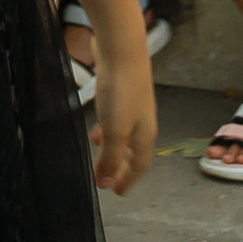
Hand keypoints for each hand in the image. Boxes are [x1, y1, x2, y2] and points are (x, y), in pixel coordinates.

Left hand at [87, 43, 156, 195]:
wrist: (122, 49)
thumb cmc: (121, 91)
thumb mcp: (115, 131)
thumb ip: (111, 159)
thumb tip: (107, 185)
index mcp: (144, 135)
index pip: (140, 165)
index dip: (128, 180)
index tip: (117, 192)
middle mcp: (143, 122)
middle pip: (134, 152)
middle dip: (121, 167)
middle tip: (108, 179)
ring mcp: (134, 106)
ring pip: (125, 135)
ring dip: (113, 148)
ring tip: (98, 151)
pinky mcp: (123, 92)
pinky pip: (117, 119)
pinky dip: (109, 129)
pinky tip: (98, 125)